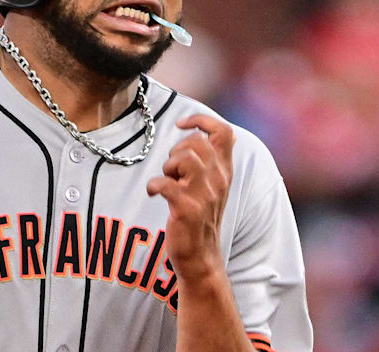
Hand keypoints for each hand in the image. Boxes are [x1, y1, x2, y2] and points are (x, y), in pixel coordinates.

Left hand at [145, 114, 234, 282]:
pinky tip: (154, 193)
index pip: (224, 132)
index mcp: (225, 172)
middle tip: (173, 170)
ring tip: (167, 181)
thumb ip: (210, 160)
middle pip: (197, 142)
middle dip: (177, 150)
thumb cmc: (201, 217)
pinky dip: (153, 185)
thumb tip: (199, 131)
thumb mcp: (212, 185)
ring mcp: (204, 195)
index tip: (182, 124)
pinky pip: (164, 183)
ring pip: (184, 159)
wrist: (201, 257)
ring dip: (168, 167)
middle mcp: (218, 180)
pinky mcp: (187, 209)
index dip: (201, 120)